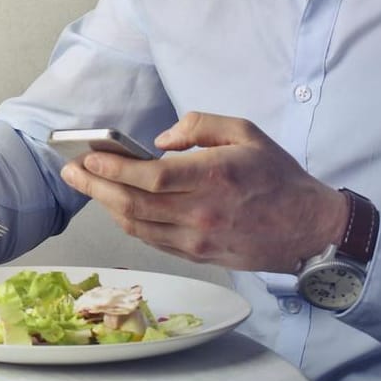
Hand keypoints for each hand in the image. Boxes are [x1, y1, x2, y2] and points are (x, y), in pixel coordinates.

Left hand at [59, 111, 346, 271]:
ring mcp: (200, 239)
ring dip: (105, 205)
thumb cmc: (276, 176)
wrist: (311, 228)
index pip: (151, 177)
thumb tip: (159, 140)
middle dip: (94, 186)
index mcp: (215, 177)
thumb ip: (199, 126)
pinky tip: (115, 204)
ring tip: (86, 185)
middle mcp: (203, 212)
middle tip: (70, 171)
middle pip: (134, 203)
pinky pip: (152, 240)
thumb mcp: (245, 132)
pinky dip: (128, 222)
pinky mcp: (199, 255)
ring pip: (137, 226)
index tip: (87, 158)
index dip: (113, 169)